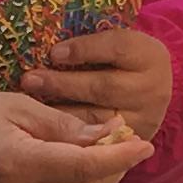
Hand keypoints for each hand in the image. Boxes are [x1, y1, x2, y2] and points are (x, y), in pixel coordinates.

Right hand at [0, 91, 149, 182]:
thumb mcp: (14, 105)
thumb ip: (61, 124)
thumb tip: (106, 135)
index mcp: (17, 163)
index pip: (83, 166)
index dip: (119, 156)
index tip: (145, 142)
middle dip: (116, 167)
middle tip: (131, 140)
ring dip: (102, 179)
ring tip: (114, 150)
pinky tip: (86, 165)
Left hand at [21, 20, 173, 132]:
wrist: (150, 91)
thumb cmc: (120, 61)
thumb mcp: (115, 44)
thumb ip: (90, 42)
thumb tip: (46, 38)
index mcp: (149, 55)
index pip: (116, 48)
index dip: (84, 49)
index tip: (53, 53)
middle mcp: (152, 90)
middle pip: (103, 87)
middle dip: (63, 84)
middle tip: (30, 80)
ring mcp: (143, 120)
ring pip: (96, 118)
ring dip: (60, 112)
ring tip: (30, 105)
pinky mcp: (130, 143)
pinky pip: (95, 141)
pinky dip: (68, 135)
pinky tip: (44, 128)